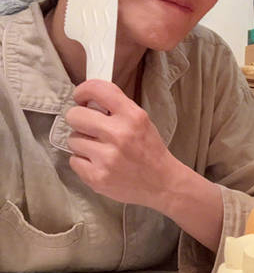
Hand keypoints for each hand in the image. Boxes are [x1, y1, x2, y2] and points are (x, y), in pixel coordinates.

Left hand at [65, 79, 177, 209]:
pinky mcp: (96, 177)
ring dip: (83, 143)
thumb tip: (88, 99)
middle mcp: (119, 134)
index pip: (98, 90)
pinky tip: (99, 163)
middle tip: (90, 127)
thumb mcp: (142, 121)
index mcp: (132, 116)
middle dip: (80, 120)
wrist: (162, 183)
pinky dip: (83, 161)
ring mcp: (106, 157)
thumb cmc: (149, 149)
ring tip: (99, 149)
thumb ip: (117, 108)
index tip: (81, 97)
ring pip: (72, 139)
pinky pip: (73, 160)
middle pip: (75, 115)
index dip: (83, 90)